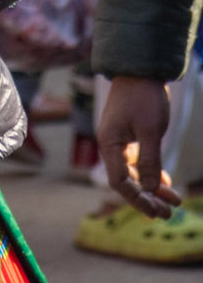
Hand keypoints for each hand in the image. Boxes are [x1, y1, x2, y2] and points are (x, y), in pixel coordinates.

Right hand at [97, 76, 179, 216]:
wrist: (140, 69)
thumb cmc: (143, 97)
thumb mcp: (150, 130)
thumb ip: (150, 160)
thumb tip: (150, 189)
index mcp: (109, 145)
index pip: (120, 182)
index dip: (138, 200)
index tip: (157, 212)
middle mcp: (111, 146)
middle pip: (127, 181)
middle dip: (147, 198)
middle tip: (168, 214)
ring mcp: (120, 142)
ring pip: (135, 173)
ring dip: (152, 188)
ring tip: (172, 202)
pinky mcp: (129, 137)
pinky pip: (139, 162)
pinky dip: (152, 174)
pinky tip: (166, 183)